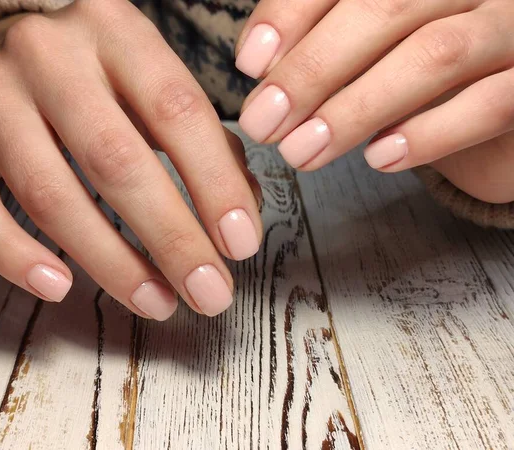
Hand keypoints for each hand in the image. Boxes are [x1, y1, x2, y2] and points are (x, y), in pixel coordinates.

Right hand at [0, 0, 262, 320]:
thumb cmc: (94, 72)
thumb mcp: (153, 82)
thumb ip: (204, 140)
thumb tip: (241, 208)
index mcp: (116, 31)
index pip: (178, 111)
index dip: (214, 184)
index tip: (240, 245)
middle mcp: (49, 54)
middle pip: (115, 160)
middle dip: (170, 238)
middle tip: (207, 293)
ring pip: (48, 193)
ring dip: (108, 261)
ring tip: (154, 301)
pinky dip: (14, 256)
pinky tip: (59, 287)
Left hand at [235, 0, 513, 202]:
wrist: (504, 109)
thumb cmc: (424, 77)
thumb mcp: (369, 50)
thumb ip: (322, 43)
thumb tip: (261, 64)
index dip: (292, 12)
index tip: (250, 63)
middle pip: (385, 6)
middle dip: (312, 70)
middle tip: (263, 123)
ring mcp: (511, 24)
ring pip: (433, 53)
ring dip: (355, 108)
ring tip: (302, 152)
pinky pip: (490, 103)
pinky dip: (428, 133)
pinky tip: (379, 158)